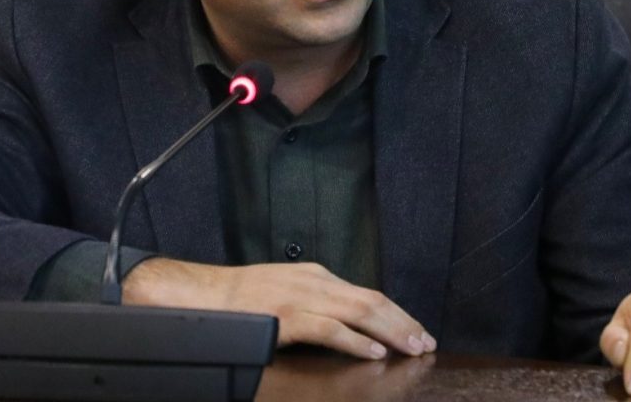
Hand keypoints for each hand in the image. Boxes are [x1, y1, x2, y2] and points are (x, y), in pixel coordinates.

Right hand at [123, 258, 435, 359]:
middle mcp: (315, 281)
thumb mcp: (287, 290)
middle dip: (403, 322)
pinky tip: (373, 352)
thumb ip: (317, 302)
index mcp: (318, 276)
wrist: (203, 294)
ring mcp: (301, 297)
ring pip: (358, 311)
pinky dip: (355, 340)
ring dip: (390, 331)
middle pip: (371, 300)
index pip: (368, 293)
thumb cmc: (243, 298)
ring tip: (412, 348)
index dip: (397, 313)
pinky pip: (329, 329)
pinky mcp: (286, 315)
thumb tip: (351, 325)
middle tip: (427, 342)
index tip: (418, 331)